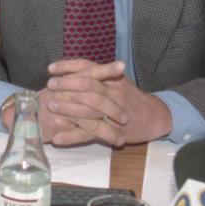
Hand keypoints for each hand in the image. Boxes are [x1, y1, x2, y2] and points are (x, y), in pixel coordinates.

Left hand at [42, 59, 171, 146]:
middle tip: (49, 87)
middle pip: (88, 86)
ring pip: (89, 110)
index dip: (68, 67)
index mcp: (113, 79)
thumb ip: (98, 74)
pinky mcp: (113, 132)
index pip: (88, 67)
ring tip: (50, 107)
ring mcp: (114, 113)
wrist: (155, 117)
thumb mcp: (117, 80)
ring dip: (67, 109)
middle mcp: (115, 93)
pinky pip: (90, 134)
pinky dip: (72, 136)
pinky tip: (56, 138)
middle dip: (66, 86)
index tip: (51, 69)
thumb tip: (70, 70)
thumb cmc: (130, 96)